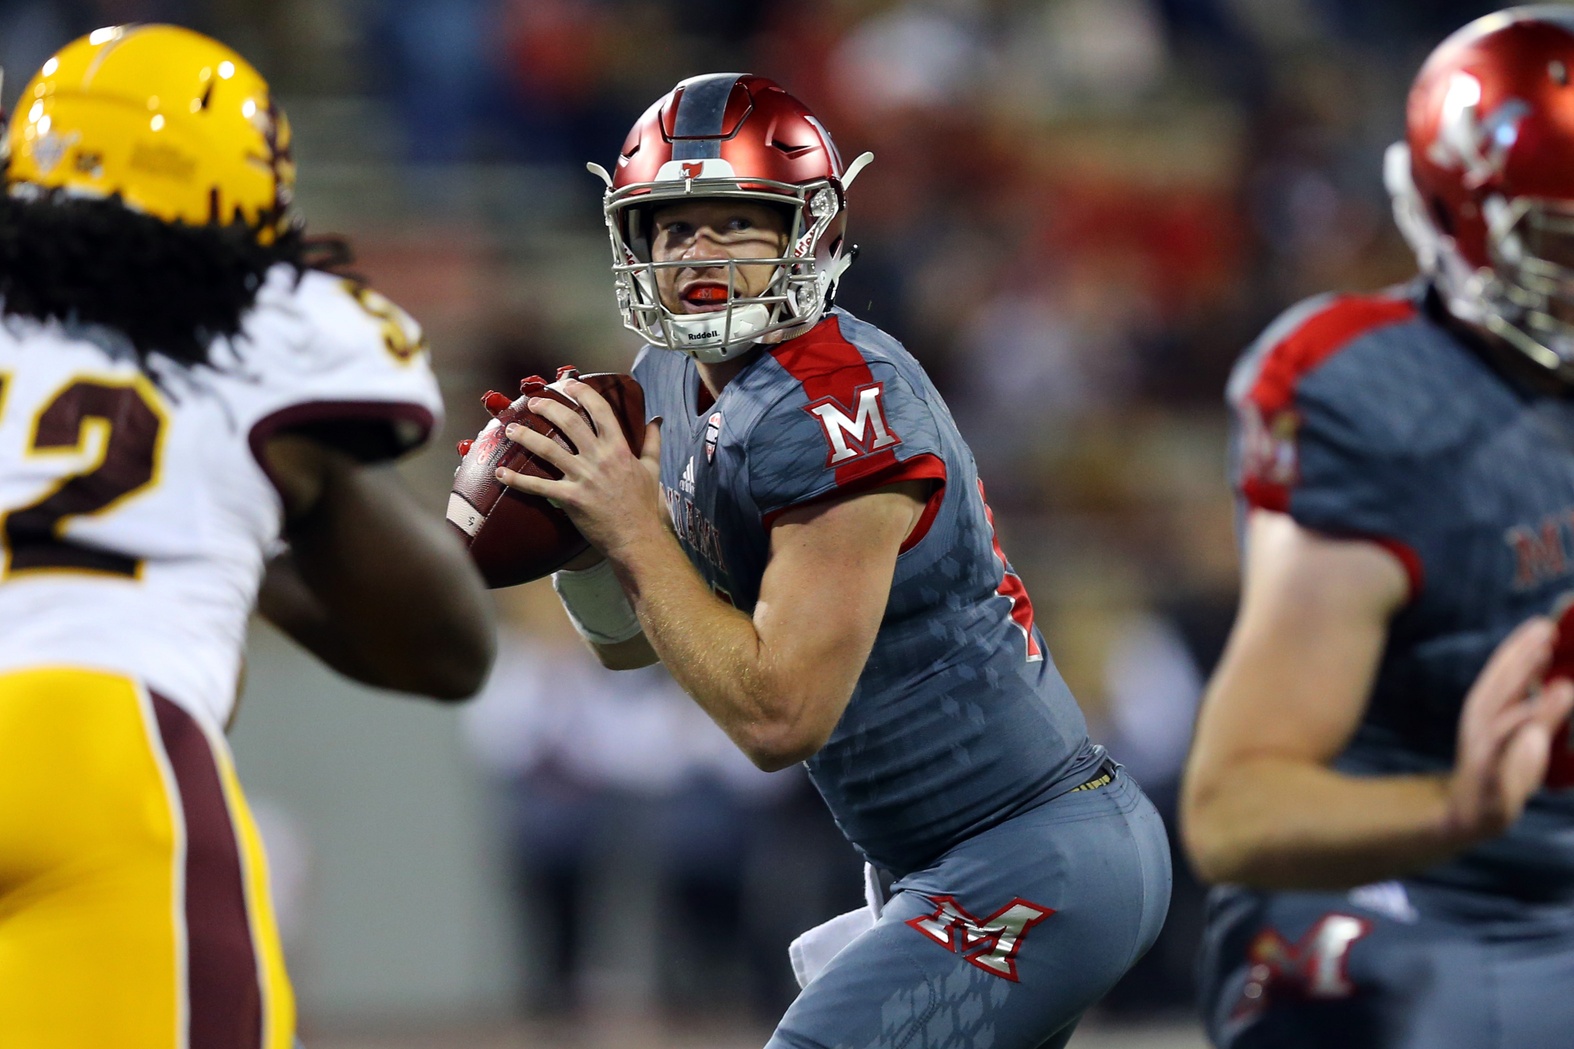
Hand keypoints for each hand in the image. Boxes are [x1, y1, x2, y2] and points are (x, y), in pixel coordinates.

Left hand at [494, 378, 665, 563]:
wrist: (638, 539)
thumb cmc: (644, 506)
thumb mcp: (652, 470)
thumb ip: (652, 443)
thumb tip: (656, 421)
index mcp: (619, 449)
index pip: (600, 411)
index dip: (583, 393)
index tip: (569, 384)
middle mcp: (599, 459)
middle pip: (569, 423)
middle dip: (548, 408)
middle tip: (533, 403)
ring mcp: (583, 478)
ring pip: (548, 450)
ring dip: (526, 436)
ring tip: (511, 429)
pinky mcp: (570, 499)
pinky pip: (538, 487)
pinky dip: (517, 480)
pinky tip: (501, 473)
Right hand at [1445, 616, 1573, 843]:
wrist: (1470, 816)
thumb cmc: (1502, 772)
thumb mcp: (1525, 735)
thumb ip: (1540, 707)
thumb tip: (1558, 678)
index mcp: (1487, 709)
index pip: (1502, 672)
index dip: (1519, 648)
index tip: (1543, 625)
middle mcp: (1480, 722)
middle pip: (1499, 684)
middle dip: (1521, 657)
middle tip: (1545, 632)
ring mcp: (1482, 747)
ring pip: (1501, 713)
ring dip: (1524, 691)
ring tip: (1552, 672)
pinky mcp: (1488, 774)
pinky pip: (1500, 752)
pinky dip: (1516, 735)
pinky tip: (1535, 726)